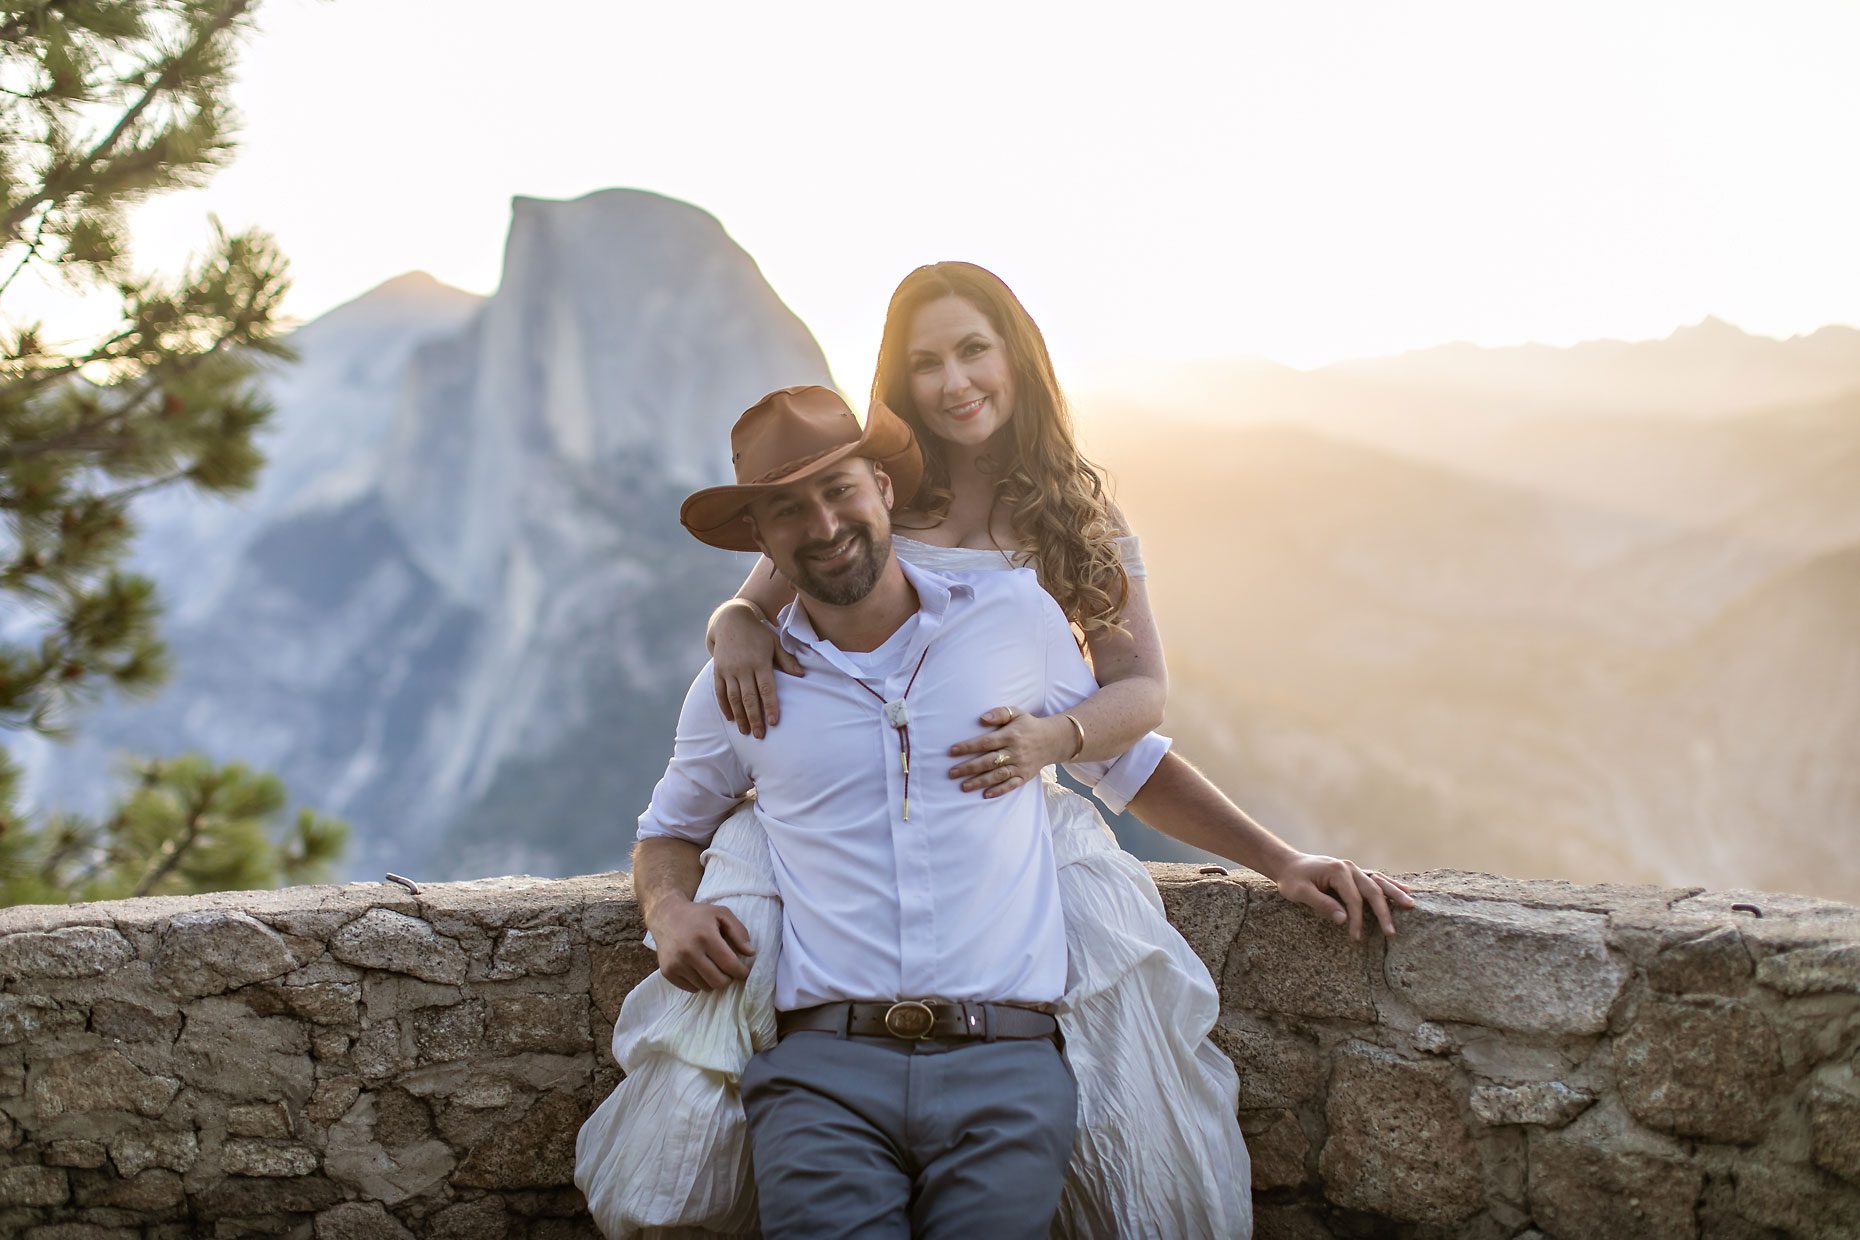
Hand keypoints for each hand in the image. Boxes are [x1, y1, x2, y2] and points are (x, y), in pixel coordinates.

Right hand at [648, 896, 756, 991]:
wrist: (666, 916)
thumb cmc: (698, 915)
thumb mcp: (722, 914)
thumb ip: (739, 932)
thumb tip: (750, 953)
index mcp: (705, 936)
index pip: (729, 964)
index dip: (741, 972)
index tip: (744, 972)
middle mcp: (689, 952)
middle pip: (718, 981)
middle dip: (728, 978)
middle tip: (728, 970)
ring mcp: (676, 964)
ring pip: (705, 987)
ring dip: (713, 980)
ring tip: (712, 967)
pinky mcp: (668, 972)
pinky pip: (691, 988)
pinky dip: (699, 982)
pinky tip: (699, 968)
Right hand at [708, 600, 801, 738]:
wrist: (731, 620)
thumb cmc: (758, 633)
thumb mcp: (775, 643)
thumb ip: (787, 660)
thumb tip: (802, 675)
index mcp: (760, 661)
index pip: (766, 688)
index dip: (770, 706)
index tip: (774, 722)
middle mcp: (743, 667)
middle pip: (749, 697)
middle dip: (754, 718)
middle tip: (759, 735)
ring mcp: (728, 669)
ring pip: (733, 698)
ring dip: (740, 716)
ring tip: (745, 732)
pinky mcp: (718, 670)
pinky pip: (720, 692)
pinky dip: (725, 706)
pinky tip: (731, 718)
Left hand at [947, 706, 1070, 798]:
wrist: (1052, 740)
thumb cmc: (1028, 725)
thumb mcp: (1016, 713)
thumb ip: (999, 713)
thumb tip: (982, 718)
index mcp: (1010, 735)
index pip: (986, 742)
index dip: (968, 747)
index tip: (952, 751)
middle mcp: (1015, 752)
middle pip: (989, 761)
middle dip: (969, 767)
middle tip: (952, 773)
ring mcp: (1020, 766)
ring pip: (998, 775)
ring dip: (980, 782)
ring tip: (963, 786)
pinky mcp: (1024, 776)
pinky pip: (1011, 785)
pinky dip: (999, 790)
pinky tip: (985, 795)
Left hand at [1271, 853, 1414, 940]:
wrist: (1288, 864)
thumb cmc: (1292, 880)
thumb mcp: (1300, 893)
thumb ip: (1321, 904)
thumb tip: (1343, 919)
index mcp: (1337, 871)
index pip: (1353, 899)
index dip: (1356, 919)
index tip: (1354, 937)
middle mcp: (1349, 867)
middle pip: (1372, 890)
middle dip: (1383, 912)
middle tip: (1391, 933)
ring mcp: (1353, 868)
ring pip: (1379, 882)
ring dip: (1394, 894)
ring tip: (1410, 904)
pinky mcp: (1354, 872)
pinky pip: (1375, 879)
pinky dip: (1389, 885)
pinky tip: (1404, 890)